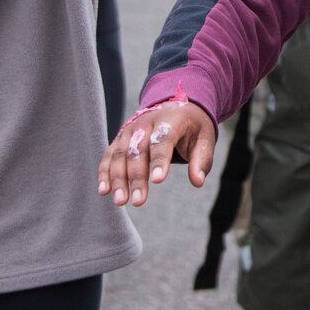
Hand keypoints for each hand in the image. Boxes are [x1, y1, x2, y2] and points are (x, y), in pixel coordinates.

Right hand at [98, 99, 215, 206]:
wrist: (173, 108)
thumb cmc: (191, 127)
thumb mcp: (205, 139)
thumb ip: (201, 160)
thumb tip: (197, 182)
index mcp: (169, 120)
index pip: (162, 140)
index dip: (159, 160)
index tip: (158, 180)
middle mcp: (145, 123)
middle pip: (138, 151)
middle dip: (137, 177)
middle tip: (139, 202)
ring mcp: (129, 131)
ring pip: (120, 154)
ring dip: (118, 179)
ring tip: (120, 201)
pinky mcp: (119, 139)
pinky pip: (109, 156)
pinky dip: (104, 173)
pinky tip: (104, 191)